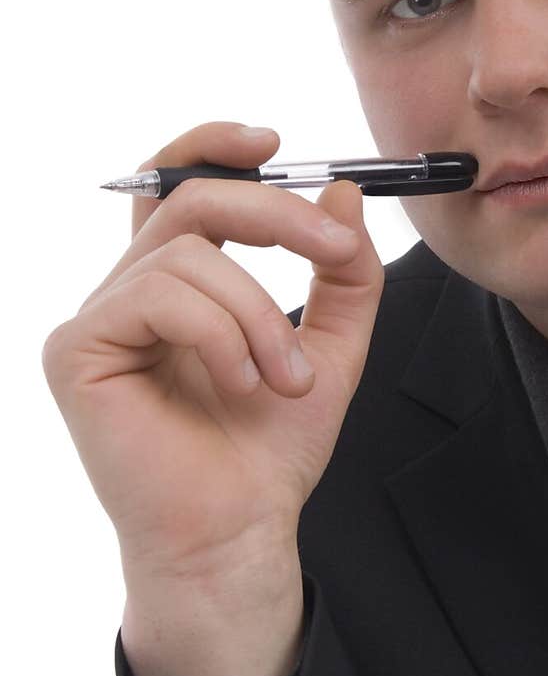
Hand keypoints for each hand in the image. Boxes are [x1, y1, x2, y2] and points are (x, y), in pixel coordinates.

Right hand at [42, 121, 384, 590]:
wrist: (239, 531)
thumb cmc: (270, 450)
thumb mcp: (334, 345)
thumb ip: (344, 272)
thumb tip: (342, 191)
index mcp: (179, 282)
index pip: (178, 183)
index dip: (215, 147)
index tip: (274, 143)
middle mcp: (130, 290)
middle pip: (188, 196)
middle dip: (275, 213)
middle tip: (335, 252)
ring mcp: (97, 318)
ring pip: (188, 254)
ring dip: (259, 312)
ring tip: (287, 379)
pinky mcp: (76, 350)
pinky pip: (159, 296)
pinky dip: (220, 334)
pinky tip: (241, 385)